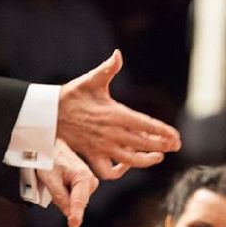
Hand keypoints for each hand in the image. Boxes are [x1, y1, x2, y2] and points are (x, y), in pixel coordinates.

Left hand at [36, 138, 98, 226]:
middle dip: (66, 203)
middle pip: (79, 203)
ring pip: (78, 200)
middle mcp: (90, 178)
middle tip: (53, 188)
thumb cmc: (49, 158)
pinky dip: (69, 193)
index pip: (79, 202)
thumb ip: (60, 198)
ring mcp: (89, 179)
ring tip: (56, 182)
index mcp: (83, 176)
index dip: (75, 217)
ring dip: (66, 197)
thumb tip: (68, 213)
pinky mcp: (86, 180)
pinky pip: (77, 194)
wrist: (51, 145)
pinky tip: (61, 182)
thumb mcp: (50, 179)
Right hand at [58, 49, 180, 178]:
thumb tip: (118, 54)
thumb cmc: (73, 95)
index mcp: (115, 114)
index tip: (176, 137)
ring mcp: (102, 146)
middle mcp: (111, 133)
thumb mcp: (91, 80)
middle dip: (162, 145)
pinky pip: (107, 171)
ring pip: (129, 160)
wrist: (49, 112)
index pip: (145, 125)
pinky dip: (118, 172)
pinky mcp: (92, 155)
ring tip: (158, 156)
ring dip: (146, 160)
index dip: (163, 132)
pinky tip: (126, 165)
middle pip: (142, 144)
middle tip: (176, 145)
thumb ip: (108, 68)